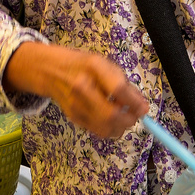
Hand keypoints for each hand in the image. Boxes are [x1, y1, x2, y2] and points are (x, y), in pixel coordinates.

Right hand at [5, 41, 147, 138]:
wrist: (51, 70)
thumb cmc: (83, 65)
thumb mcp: (104, 64)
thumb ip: (123, 83)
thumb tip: (141, 106)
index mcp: (93, 67)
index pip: (118, 90)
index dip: (135, 103)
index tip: (144, 108)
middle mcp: (81, 87)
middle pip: (111, 115)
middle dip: (129, 119)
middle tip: (136, 115)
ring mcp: (75, 104)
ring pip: (105, 128)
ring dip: (121, 127)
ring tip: (124, 116)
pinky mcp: (73, 117)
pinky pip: (98, 130)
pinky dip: (110, 128)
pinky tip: (111, 118)